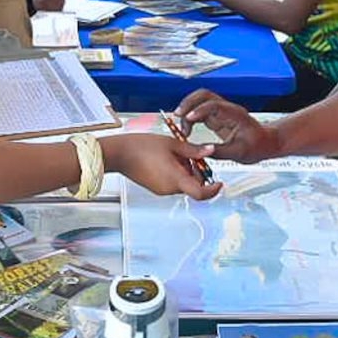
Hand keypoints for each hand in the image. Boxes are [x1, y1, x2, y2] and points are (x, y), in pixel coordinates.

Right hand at [102, 132, 220, 200]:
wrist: (117, 153)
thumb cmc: (141, 147)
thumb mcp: (172, 144)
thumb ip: (193, 150)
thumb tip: (210, 151)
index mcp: (176, 179)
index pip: (201, 193)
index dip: (214, 190)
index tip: (220, 183)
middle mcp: (169, 188)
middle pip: (193, 186)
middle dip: (197, 172)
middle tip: (193, 155)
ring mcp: (161, 190)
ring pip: (182, 183)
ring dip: (185, 171)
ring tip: (176, 153)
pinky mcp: (154, 187)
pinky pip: (171, 183)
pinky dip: (175, 173)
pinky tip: (166, 158)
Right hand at [175, 90, 279, 162]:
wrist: (265, 142)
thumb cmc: (257, 146)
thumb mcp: (240, 153)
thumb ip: (221, 151)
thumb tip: (202, 151)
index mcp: (235, 115)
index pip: (214, 105)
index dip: (200, 110)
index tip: (188, 118)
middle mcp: (226, 109)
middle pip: (204, 95)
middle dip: (189, 102)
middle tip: (178, 116)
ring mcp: (220, 111)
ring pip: (199, 100)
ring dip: (187, 108)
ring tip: (180, 124)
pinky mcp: (216, 117)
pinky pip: (199, 111)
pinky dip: (190, 116)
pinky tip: (186, 128)